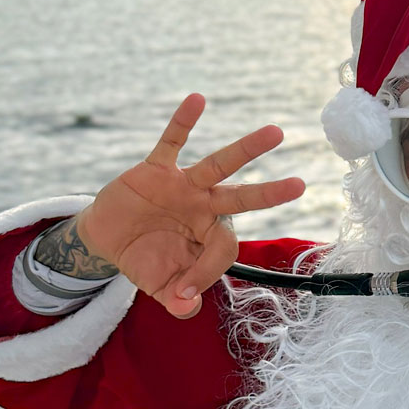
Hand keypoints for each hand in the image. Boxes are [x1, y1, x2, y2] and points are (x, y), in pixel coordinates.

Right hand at [74, 94, 304, 317]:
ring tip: (276, 133)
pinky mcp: (156, 170)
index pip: (224, 249)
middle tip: (301, 185)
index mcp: (210, 234)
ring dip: (247, 150)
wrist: (107, 238)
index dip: (207, 272)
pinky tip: (198, 99)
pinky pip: (172, 143)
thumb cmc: (144, 259)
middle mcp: (205, 206)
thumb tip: (188, 309)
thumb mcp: (160, 285)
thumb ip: (177, 300)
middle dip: (270, 194)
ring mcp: (184, 186)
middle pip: (243, 198)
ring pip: (220, 165)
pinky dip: (183, 122)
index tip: (184, 291)